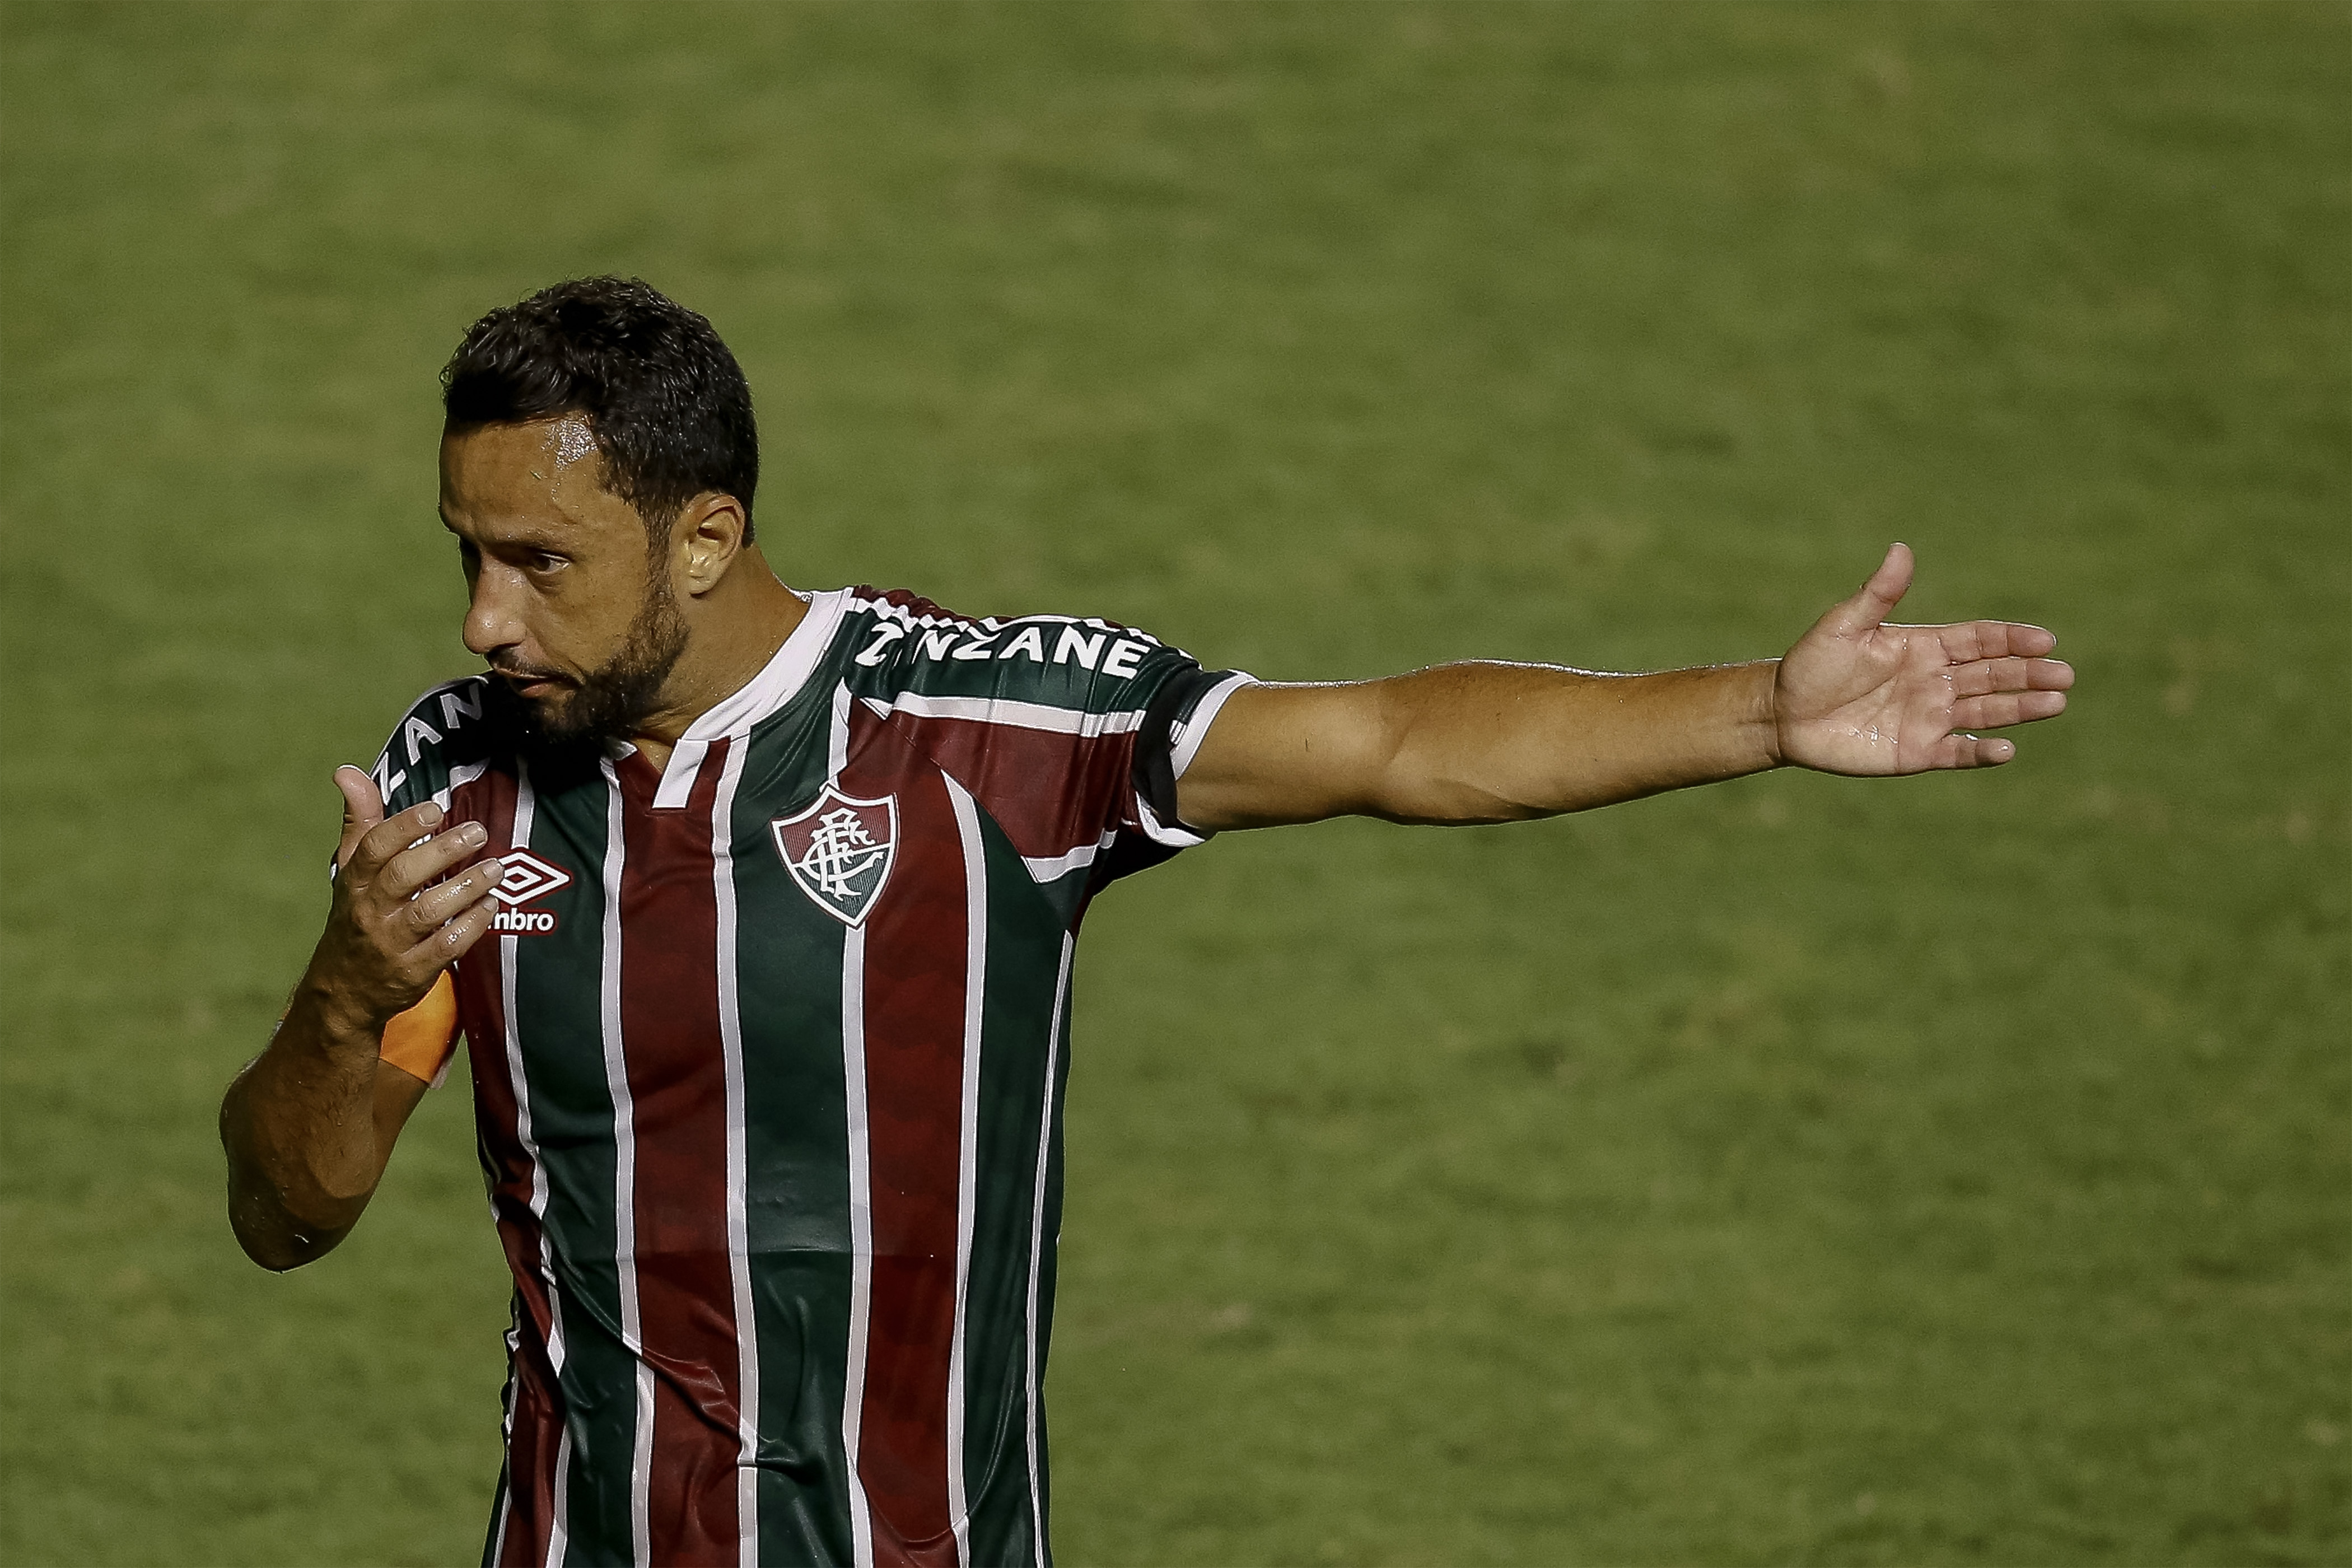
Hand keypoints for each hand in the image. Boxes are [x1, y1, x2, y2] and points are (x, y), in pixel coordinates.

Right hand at [300, 767, 504, 1039]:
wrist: (342, 991)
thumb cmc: (356, 917)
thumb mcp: (351, 871)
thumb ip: (360, 822)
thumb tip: (347, 771)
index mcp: (354, 883)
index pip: (374, 848)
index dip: (405, 826)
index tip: (437, 808)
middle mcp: (369, 912)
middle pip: (403, 876)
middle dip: (443, 851)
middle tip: (478, 831)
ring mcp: (390, 944)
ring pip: (428, 912)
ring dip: (465, 887)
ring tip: (496, 867)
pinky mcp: (412, 971)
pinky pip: (446, 947)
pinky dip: (471, 925)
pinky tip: (491, 905)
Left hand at [1774, 544, 2072, 774]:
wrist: (1783, 714)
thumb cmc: (1811, 665)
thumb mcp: (1844, 626)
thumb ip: (1878, 594)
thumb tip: (1900, 549)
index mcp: (1925, 646)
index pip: (1980, 640)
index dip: (2012, 640)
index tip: (2045, 640)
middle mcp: (1935, 681)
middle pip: (1994, 675)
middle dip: (2029, 674)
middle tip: (2065, 676)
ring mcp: (1930, 717)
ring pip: (1987, 712)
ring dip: (2021, 709)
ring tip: (2055, 703)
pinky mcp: (1917, 752)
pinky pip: (1958, 753)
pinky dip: (1981, 754)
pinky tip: (2005, 751)